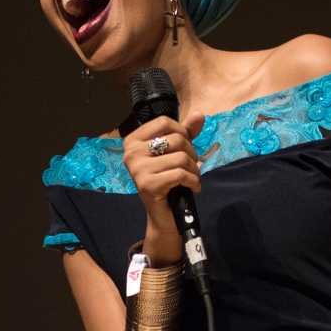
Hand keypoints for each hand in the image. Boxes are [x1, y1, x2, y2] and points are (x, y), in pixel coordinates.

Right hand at [121, 110, 205, 263]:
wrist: (164, 215)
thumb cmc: (168, 180)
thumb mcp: (176, 153)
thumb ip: (185, 133)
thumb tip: (199, 115)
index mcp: (133, 140)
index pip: (164, 122)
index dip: (182, 132)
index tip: (185, 148)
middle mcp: (130, 153)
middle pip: (176, 139)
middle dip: (192, 154)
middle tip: (191, 167)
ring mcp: (137, 169)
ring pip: (181, 158)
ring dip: (194, 170)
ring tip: (192, 178)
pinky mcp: (147, 184)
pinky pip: (180, 174)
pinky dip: (193, 181)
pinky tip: (193, 187)